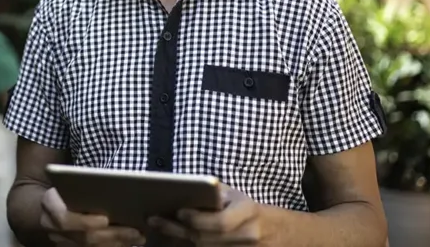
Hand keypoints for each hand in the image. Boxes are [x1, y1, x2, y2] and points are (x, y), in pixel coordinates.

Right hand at [41, 187, 146, 245]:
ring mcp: (61, 242)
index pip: (64, 219)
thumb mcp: (69, 181)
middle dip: (112, 235)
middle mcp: (52, 228)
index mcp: (49, 204)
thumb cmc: (65, 188)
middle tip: (135, 232)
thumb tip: (114, 187)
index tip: (106, 219)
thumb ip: (82, 186)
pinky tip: (128, 243)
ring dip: (116, 244)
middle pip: (84, 238)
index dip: (85, 222)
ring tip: (138, 238)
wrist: (50, 205)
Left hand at [148, 184, 262, 244]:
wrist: (275, 233)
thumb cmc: (248, 209)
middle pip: (206, 238)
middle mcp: (247, 235)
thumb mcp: (236, 195)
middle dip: (178, 229)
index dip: (199, 219)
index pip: (221, 222)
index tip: (179, 211)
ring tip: (157, 226)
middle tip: (154, 219)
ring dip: (177, 239)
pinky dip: (185, 246)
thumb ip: (214, 193)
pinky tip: (169, 238)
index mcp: (248, 212)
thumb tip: (183, 188)